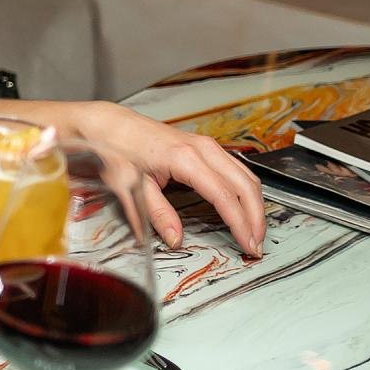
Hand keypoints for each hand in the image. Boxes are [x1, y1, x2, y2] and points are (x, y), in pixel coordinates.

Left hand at [74, 102, 266, 255]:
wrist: (113, 124)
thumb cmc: (118, 149)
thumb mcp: (130, 186)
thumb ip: (155, 214)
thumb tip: (175, 239)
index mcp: (185, 159)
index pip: (224, 196)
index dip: (240, 223)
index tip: (247, 244)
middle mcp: (203, 149)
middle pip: (245, 186)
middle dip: (255, 218)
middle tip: (256, 244)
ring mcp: (208, 145)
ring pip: (246, 176)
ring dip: (255, 205)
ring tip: (254, 232)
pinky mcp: (207, 147)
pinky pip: (237, 169)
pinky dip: (246, 191)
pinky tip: (245, 208)